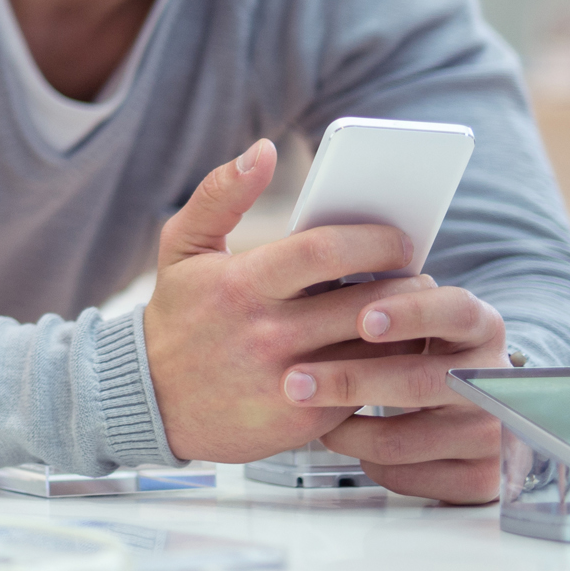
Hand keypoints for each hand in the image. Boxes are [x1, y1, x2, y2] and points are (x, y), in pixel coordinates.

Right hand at [137, 139, 466, 468]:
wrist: (151, 402)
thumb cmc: (178, 315)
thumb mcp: (182, 248)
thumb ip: (220, 194)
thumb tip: (263, 150)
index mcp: (243, 283)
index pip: (326, 251)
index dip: (374, 240)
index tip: (399, 241)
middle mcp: (268, 332)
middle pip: (367, 302)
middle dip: (408, 286)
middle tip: (418, 278)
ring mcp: (291, 380)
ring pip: (378, 350)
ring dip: (407, 329)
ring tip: (410, 314)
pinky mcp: (306, 420)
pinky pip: (369, 389)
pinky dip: (389, 369)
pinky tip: (388, 354)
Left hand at [296, 278, 510, 501]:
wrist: (454, 412)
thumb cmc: (408, 350)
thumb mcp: (405, 314)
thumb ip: (374, 294)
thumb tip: (317, 268)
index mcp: (479, 324)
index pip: (455, 311)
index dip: (411, 313)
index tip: (363, 320)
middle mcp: (495, 378)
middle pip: (419, 381)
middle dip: (348, 381)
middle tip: (293, 382)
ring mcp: (492, 431)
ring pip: (403, 438)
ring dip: (345, 429)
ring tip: (309, 413)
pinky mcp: (480, 478)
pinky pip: (407, 475)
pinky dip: (365, 460)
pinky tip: (346, 439)